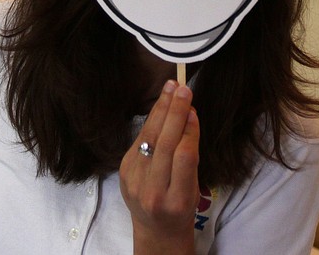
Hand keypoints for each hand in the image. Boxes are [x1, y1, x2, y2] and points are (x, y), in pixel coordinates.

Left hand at [119, 80, 199, 254]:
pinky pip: (140, 141)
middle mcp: (152, 192)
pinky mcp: (124, 172)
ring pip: (149, 139)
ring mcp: (134, 182)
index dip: (188, 131)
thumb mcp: (193, 189)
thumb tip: (188, 117)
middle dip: (174, 112)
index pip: (183, 158)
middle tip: (183, 89)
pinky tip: (160, 106)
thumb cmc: (181, 208)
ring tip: (171, 88)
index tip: (194, 109)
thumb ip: (189, 158)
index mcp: (177, 200)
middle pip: (164, 144)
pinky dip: (151, 122)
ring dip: (161, 110)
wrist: (155, 230)